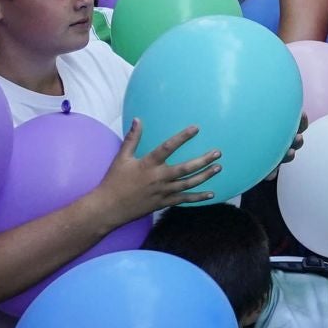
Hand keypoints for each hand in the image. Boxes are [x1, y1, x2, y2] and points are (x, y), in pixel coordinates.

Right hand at [95, 121, 221, 222]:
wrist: (109, 208)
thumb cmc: (114, 181)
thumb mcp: (122, 157)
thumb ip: (132, 138)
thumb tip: (138, 119)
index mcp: (148, 164)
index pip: (168, 147)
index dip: (183, 137)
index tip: (196, 128)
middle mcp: (158, 178)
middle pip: (186, 168)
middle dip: (204, 160)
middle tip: (218, 152)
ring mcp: (162, 192)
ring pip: (188, 184)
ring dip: (205, 176)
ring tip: (218, 168)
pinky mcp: (163, 203)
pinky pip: (184, 200)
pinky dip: (198, 197)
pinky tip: (211, 194)